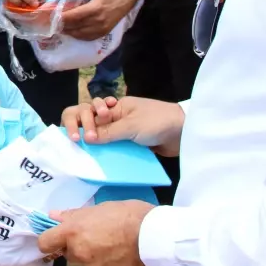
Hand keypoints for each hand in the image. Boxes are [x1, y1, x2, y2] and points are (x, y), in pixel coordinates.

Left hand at [38, 201, 154, 265]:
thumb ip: (75, 215)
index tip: (56, 238)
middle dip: (79, 246)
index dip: (50, 240)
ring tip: (117, 247)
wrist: (157, 238)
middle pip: (70, 253)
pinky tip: (124, 258)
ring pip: (88, 264)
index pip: (46, 242)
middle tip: (99, 236)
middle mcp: (79, 253)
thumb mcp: (102, 207)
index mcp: (74, 232)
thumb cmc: (131, 216)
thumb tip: (54, 216)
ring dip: (96, 258)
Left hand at [55, 0, 141, 40]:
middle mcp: (98, 20)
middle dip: (62, 25)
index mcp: (96, 7)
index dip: (62, 17)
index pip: (75, 15)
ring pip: (80, 33)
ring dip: (68, 31)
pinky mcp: (104, 32)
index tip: (51, 16)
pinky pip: (88, 37)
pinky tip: (70, 32)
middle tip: (50, 22)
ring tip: (57, 27)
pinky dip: (77, 36)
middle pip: (75, 26)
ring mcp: (102, 28)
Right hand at [60, 96, 184, 155]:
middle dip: (83, 128)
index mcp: (115, 106)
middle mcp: (116, 117)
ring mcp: (123, 130)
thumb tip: (87, 139)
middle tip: (82, 141)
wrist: (183, 132)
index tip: (85, 137)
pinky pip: (114, 147)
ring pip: (102, 136)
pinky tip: (102, 159)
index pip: (89, 110)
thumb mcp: (131, 125)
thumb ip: (109, 132)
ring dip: (95, 143)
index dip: (82, 121)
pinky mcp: (131, 143)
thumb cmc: (157, 122)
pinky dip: (108, 152)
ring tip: (88, 151)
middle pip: (91, 121)